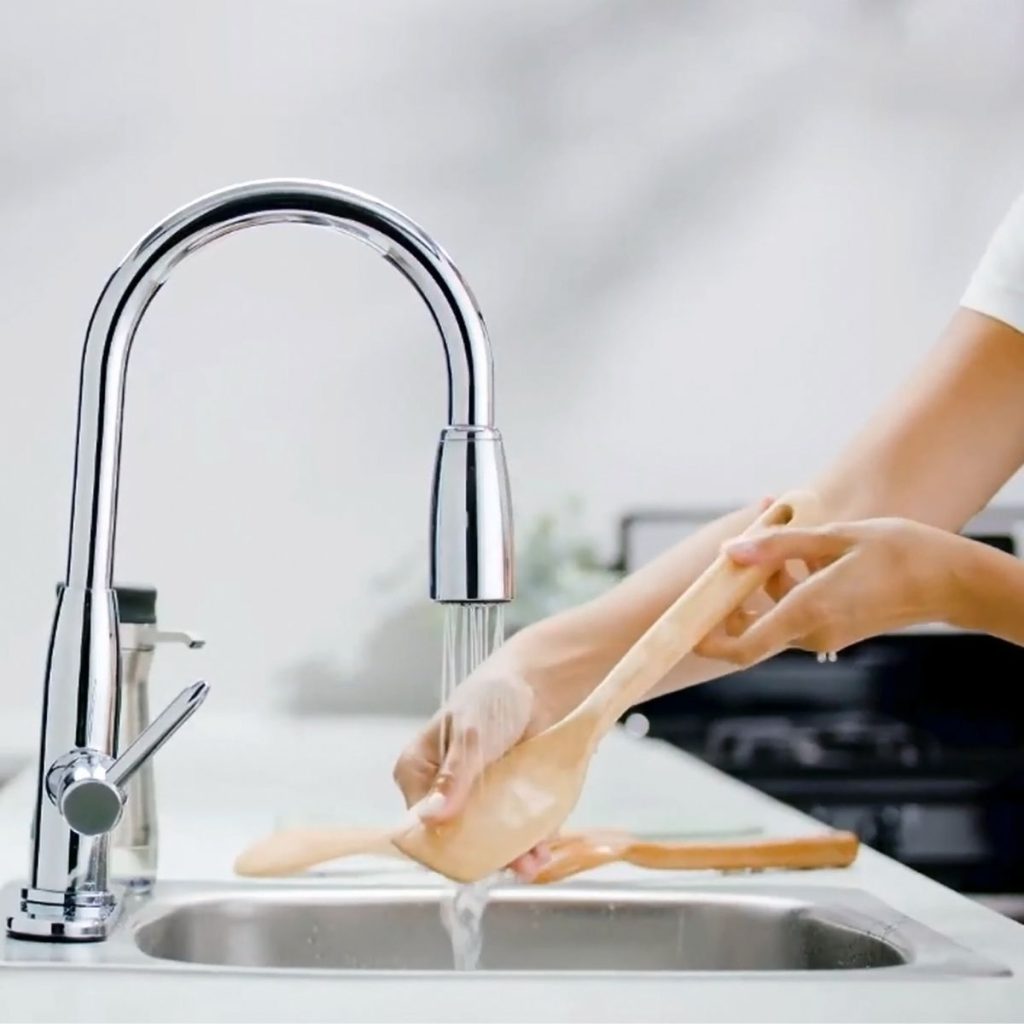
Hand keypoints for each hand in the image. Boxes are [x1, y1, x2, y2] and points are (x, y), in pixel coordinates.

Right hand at [392, 632, 581, 879]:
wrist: (538, 684)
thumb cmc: (493, 697)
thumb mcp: (471, 734)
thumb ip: (454, 775)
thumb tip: (431, 816)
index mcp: (418, 772)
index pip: (419, 821)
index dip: (442, 843)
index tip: (469, 857)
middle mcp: (443, 792)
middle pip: (454, 837)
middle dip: (481, 854)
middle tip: (514, 864)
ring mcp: (476, 801)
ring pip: (485, 840)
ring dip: (509, 855)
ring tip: (532, 863)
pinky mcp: (505, 803)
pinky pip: (511, 832)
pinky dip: (526, 844)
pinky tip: (541, 852)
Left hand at [695, 517, 963, 665]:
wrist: (952, 580)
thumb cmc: (898, 553)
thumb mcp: (833, 538)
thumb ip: (778, 546)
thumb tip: (729, 552)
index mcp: (809, 611)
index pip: (743, 647)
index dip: (709, 644)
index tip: (686, 629)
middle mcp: (814, 631)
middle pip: (753, 628)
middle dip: (735, 599)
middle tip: (732, 562)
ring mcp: (827, 634)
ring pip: (774, 617)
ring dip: (765, 587)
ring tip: (783, 545)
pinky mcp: (838, 629)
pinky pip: (796, 613)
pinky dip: (787, 589)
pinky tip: (805, 556)